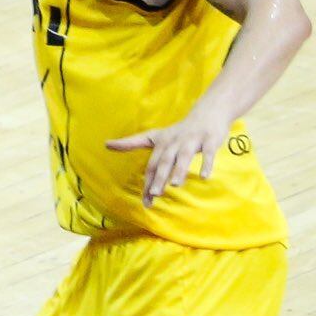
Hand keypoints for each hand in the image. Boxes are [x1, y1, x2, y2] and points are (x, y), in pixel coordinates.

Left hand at [108, 107, 233, 202]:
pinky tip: (203, 177)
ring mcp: (191, 140)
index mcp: (160, 143)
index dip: (147, 182)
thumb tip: (105, 145)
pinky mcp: (209, 140)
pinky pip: (208, 153)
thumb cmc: (178, 131)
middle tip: (155, 194)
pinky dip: (206, 164)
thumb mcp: (154, 136)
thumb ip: (131, 142)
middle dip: (159, 177)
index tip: (146, 201)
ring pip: (183, 156)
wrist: (207, 113)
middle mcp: (173, 141)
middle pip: (164, 161)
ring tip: (175, 185)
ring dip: (179, 170)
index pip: (151, 165)